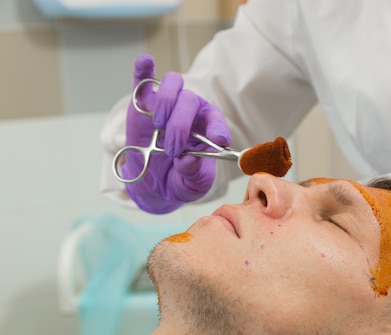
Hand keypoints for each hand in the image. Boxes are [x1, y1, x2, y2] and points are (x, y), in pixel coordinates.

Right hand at [124, 54, 230, 213]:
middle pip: (189, 100)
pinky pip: (142, 82)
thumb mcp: (193, 185)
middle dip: (181, 125)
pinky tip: (145, 62)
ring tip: (159, 125)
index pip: (216, 120)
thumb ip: (194, 174)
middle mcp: (189, 112)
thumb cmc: (180, 180)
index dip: (217, 128)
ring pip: (171, 85)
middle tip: (173, 149)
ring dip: (166, 102)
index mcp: (208, 128)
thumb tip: (189, 160)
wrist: (153, 186)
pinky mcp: (141, 105)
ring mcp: (165, 106)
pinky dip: (143, 69)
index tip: (217, 140)